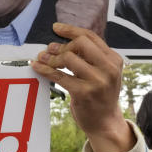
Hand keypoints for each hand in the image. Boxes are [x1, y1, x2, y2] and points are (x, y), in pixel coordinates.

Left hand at [31, 23, 132, 151]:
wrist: (106, 123)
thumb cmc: (100, 95)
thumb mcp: (103, 72)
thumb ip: (90, 57)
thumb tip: (57, 43)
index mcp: (114, 59)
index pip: (90, 36)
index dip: (71, 30)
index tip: (56, 28)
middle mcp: (108, 69)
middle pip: (80, 43)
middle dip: (62, 45)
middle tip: (50, 50)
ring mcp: (97, 81)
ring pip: (69, 58)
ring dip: (52, 58)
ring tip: (42, 59)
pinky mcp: (84, 93)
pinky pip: (59, 76)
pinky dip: (45, 70)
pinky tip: (37, 67)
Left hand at [55, 0, 107, 37]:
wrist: (94, 45)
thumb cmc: (90, 19)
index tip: (79, 4)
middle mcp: (99, 1)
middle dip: (65, 4)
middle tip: (75, 14)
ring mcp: (92, 12)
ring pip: (61, 4)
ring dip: (62, 14)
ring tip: (73, 21)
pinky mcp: (84, 23)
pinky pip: (61, 16)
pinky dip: (62, 23)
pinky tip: (70, 27)